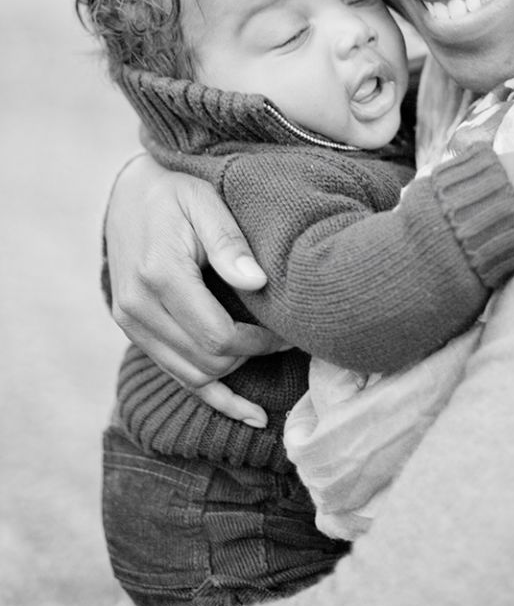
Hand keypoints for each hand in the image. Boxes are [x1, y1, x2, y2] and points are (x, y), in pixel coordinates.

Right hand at [106, 155, 281, 423]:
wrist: (131, 190)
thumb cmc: (178, 190)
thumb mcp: (207, 202)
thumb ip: (229, 243)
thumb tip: (257, 282)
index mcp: (160, 275)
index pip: (217, 336)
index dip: (261, 342)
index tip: (290, 329)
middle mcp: (138, 306)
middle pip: (207, 361)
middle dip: (252, 355)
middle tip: (288, 336)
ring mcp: (130, 322)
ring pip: (192, 375)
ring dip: (235, 374)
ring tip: (272, 355)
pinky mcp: (133, 329)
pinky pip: (175, 376)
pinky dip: (214, 398)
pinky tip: (252, 415)